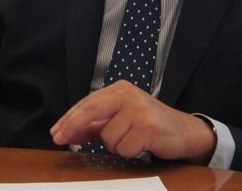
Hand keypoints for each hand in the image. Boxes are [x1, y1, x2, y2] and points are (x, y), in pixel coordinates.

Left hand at [49, 80, 215, 162]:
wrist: (185, 131)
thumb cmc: (150, 125)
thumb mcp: (122, 118)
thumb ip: (98, 123)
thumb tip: (71, 132)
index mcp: (120, 89)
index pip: (88, 102)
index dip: (69, 118)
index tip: (56, 132)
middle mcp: (129, 95)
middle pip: (91, 110)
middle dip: (73, 127)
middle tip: (59, 140)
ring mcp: (139, 110)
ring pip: (107, 137)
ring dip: (116, 146)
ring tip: (133, 140)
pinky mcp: (148, 127)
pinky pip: (124, 148)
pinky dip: (129, 152)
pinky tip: (142, 145)